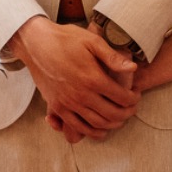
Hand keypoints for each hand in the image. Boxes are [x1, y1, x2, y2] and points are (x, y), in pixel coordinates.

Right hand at [11, 17, 137, 139]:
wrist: (35, 44)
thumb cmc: (65, 39)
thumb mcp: (91, 41)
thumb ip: (113, 57)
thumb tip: (133, 68)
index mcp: (93, 78)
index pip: (122, 98)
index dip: (133, 99)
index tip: (136, 95)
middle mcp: (81, 95)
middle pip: (112, 114)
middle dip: (127, 114)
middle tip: (131, 108)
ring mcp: (68, 103)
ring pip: (97, 124)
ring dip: (112, 125)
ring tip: (119, 118)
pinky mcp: (57, 107)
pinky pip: (77, 127)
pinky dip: (92, 132)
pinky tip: (100, 129)